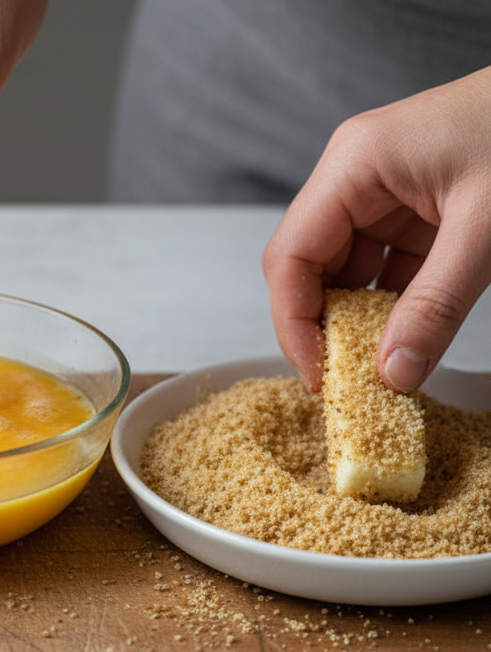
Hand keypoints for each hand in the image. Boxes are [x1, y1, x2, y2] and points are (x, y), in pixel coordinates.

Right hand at [262, 65, 490, 392]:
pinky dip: (393, 304)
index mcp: (354, 165)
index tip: (319, 373)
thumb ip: (437, 304)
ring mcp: (382, 191)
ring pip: (345, 271)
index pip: (290, 256)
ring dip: (358, 318)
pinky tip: (406, 335)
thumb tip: (394, 373)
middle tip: (345, 378)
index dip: (293, 322)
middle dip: (322, 324)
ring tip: (379, 364)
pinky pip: (385, 266)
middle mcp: (354, 177)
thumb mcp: (486, 227)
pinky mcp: (412, 207)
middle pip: (307, 265)